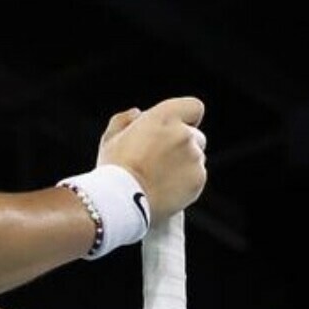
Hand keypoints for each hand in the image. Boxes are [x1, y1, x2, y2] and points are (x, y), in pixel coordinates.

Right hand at [97, 97, 207, 222]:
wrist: (121, 201)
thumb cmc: (113, 169)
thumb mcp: (110, 138)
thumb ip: (124, 120)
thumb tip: (137, 114)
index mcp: (164, 117)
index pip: (193, 107)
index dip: (187, 118)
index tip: (175, 129)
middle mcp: (184, 134)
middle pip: (195, 136)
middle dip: (182, 146)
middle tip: (159, 161)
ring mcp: (194, 157)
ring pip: (196, 158)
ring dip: (183, 165)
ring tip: (159, 179)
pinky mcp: (198, 179)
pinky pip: (196, 177)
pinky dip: (185, 183)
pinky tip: (165, 189)